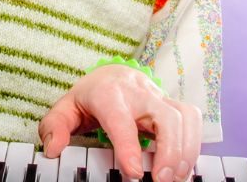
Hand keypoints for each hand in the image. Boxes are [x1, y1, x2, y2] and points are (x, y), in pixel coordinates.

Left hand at [38, 64, 200, 181]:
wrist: (111, 75)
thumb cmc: (89, 97)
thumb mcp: (64, 109)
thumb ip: (54, 127)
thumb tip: (53, 150)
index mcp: (108, 94)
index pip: (121, 119)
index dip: (129, 146)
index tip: (134, 173)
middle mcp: (138, 93)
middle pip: (165, 115)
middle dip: (169, 151)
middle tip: (161, 181)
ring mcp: (159, 97)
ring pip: (185, 117)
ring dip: (185, 151)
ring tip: (174, 179)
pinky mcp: (173, 104)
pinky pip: (193, 120)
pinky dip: (193, 145)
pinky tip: (181, 166)